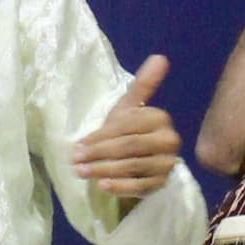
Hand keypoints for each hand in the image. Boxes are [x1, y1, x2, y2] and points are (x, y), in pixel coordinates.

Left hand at [70, 57, 181, 197]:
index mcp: (159, 119)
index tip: (78, 144)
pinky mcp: (162, 184)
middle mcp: (169, 141)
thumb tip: (159, 57)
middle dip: (99, 154)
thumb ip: (142, 85)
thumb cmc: (127, 132)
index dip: (101, 136)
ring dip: (104, 170)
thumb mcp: (128, 108)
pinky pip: (140, 187)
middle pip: (129, 147)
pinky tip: (102, 186)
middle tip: (75, 161)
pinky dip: (120, 187)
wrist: (138, 162)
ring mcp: (167, 164)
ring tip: (81, 173)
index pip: (127, 127)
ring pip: (132, 167)